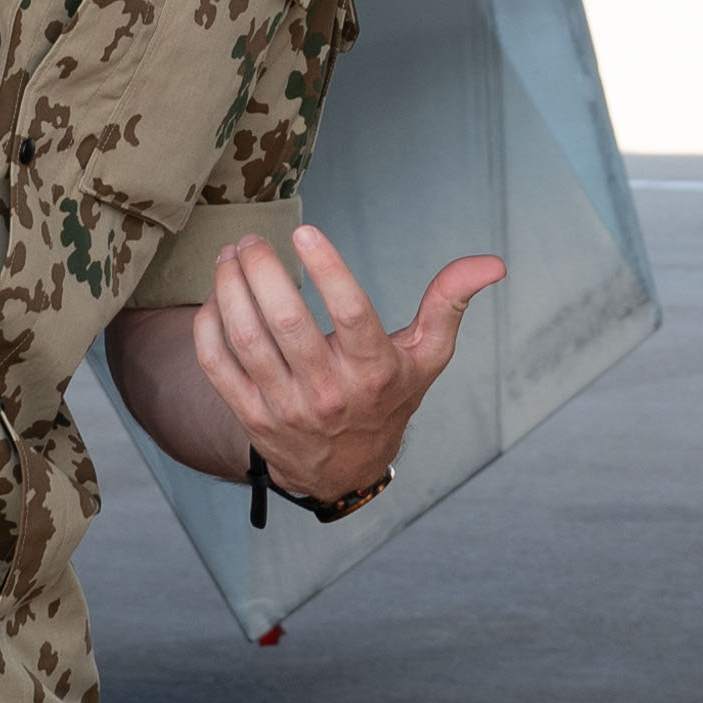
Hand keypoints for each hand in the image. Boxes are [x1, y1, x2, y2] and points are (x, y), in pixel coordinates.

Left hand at [183, 224, 503, 505]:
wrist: (343, 470)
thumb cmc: (388, 398)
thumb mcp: (426, 356)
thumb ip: (450, 303)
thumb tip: (493, 263)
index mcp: (374, 371)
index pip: (352, 316)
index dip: (329, 270)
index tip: (307, 231)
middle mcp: (330, 392)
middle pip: (287, 324)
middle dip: (262, 271)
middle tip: (254, 238)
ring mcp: (285, 407)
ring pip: (247, 340)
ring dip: (230, 290)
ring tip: (230, 256)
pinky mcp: (251, 416)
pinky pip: (218, 367)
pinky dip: (209, 328)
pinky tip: (215, 297)